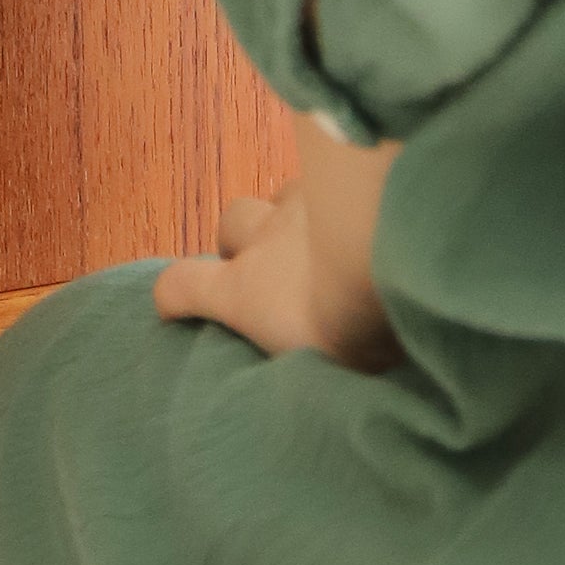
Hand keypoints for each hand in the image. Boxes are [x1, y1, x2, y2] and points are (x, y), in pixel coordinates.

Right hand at [155, 129, 399, 368]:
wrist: (394, 252)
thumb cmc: (357, 327)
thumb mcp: (326, 370)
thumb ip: (314, 367)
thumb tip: (337, 388)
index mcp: (245, 292)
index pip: (183, 285)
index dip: (173, 295)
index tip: (171, 307)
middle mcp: (264, 240)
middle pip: (232, 222)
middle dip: (242, 241)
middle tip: (270, 269)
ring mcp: (304, 203)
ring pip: (277, 195)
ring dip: (288, 215)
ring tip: (317, 237)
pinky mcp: (346, 177)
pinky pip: (328, 176)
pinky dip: (337, 194)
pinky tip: (361, 210)